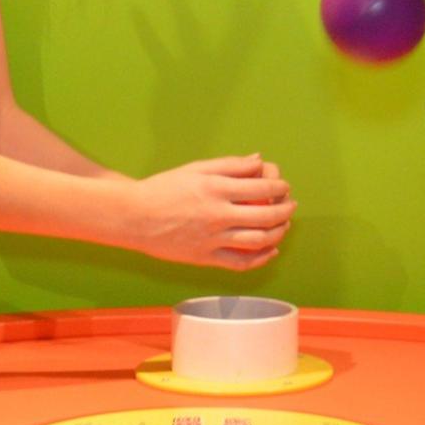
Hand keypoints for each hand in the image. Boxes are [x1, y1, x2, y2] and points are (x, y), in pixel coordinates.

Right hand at [124, 154, 294, 269]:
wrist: (134, 217)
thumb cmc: (163, 189)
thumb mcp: (196, 169)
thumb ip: (230, 165)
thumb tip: (260, 161)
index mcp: (216, 188)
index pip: (262, 188)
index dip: (280, 188)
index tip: (284, 188)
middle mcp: (217, 214)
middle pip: (266, 216)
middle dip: (285, 211)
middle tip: (290, 207)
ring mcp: (212, 238)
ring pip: (258, 240)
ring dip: (278, 233)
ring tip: (283, 227)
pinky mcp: (205, 257)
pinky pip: (240, 262)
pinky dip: (260, 259)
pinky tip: (269, 251)